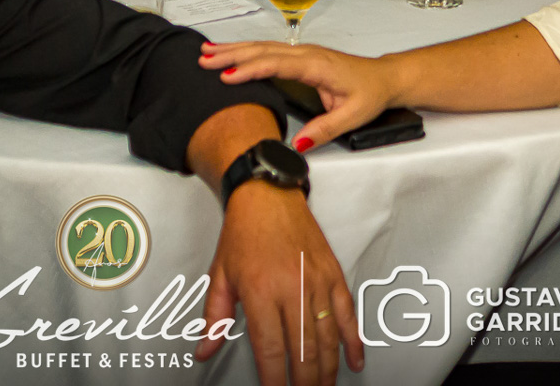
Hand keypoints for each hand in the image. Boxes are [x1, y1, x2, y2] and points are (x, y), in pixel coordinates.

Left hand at [196, 181, 362, 385]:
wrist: (268, 193)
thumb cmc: (243, 233)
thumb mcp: (219, 275)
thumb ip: (213, 318)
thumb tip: (205, 350)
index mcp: (260, 291)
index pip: (270, 349)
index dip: (274, 379)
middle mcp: (291, 287)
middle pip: (303, 351)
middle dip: (304, 383)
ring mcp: (317, 281)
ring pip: (327, 338)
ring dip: (327, 371)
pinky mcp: (333, 274)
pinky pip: (348, 314)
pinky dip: (353, 341)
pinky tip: (354, 361)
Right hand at [202, 41, 395, 150]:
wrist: (384, 77)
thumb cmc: (369, 94)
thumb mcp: (352, 116)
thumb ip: (324, 129)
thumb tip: (297, 143)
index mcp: (317, 65)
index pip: (277, 65)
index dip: (251, 70)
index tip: (227, 76)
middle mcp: (306, 53)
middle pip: (263, 51)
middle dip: (232, 55)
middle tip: (204, 60)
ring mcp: (301, 52)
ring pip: (262, 47)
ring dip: (234, 49)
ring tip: (207, 52)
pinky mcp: (298, 55)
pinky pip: (267, 50)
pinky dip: (246, 50)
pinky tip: (230, 52)